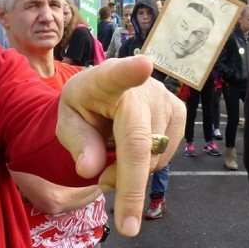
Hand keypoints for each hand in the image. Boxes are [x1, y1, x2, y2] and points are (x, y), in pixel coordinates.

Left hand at [57, 55, 185, 236]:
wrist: (104, 95)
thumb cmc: (85, 109)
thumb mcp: (69, 124)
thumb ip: (78, 144)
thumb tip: (89, 170)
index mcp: (105, 81)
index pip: (118, 75)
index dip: (131, 72)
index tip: (143, 65)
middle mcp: (142, 87)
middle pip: (139, 144)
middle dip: (123, 182)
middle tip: (102, 182)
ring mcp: (166, 99)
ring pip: (153, 158)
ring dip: (132, 174)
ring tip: (115, 157)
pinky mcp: (179, 113)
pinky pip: (164, 157)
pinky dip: (146, 167)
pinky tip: (133, 150)